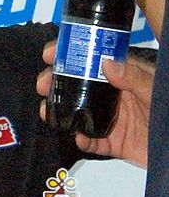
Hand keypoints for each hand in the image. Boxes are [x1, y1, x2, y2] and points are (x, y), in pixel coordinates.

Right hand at [36, 41, 154, 166]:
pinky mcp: (112, 142)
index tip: (49, 54)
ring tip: (47, 112)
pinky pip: (91, 141)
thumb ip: (134, 78)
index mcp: (122, 76)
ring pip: (77, 113)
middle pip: (76, 85)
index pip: (91, 60)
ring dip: (60, 111)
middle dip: (55, 83)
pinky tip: (79, 138)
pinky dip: (82, 140)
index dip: (68, 54)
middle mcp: (112, 95)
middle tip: (42, 85)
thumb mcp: (154, 90)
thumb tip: (105, 63)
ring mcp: (110, 119)